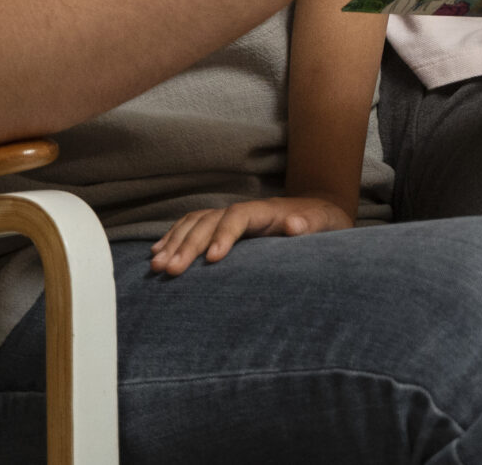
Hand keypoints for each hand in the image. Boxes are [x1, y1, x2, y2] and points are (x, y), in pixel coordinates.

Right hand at [149, 196, 353, 273]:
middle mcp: (244, 211)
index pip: (238, 217)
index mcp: (266, 211)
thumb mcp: (324, 225)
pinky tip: (157, 253)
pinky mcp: (223, 226)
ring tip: (156, 266)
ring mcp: (231, 217)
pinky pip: (192, 227)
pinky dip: (173, 237)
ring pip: (195, 224)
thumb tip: (296, 225)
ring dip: (174, 243)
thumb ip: (309, 225)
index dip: (224, 235)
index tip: (213, 259)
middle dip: (188, 245)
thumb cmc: (322, 223)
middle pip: (209, 222)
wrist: (319, 211)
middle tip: (169, 270)